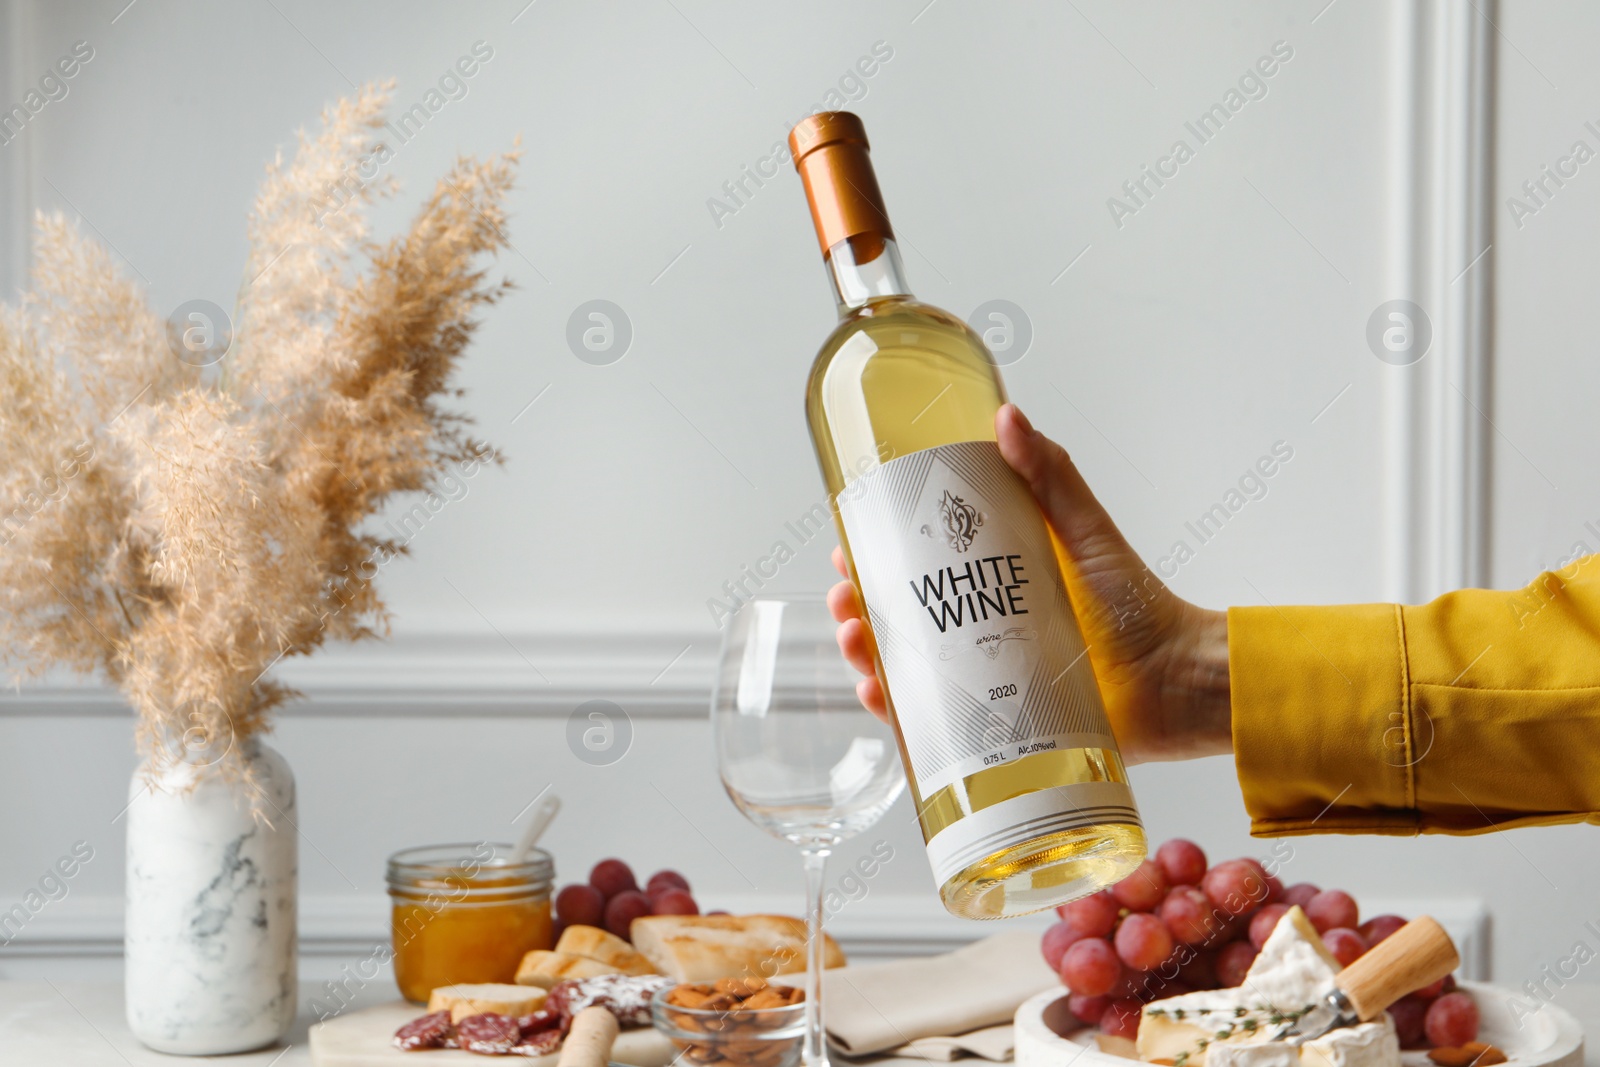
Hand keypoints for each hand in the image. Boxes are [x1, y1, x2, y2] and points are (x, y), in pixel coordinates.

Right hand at [827, 403, 1231, 763]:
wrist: (1179, 683)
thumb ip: (1052, 477)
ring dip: (868, 656)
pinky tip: (880, 698)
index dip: (877, 555)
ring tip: (856, 643)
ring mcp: (987, 677)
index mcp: (997, 578)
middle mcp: (984, 627)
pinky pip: (935, 723)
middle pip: (901, 617)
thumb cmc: (1142, 607)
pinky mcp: (997, 723)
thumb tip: (1006, 417)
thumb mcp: (1088, 534)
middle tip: (846, 599)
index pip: (920, 563)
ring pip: (907, 668)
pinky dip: (899, 714)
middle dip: (860, 608)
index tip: (849, 545)